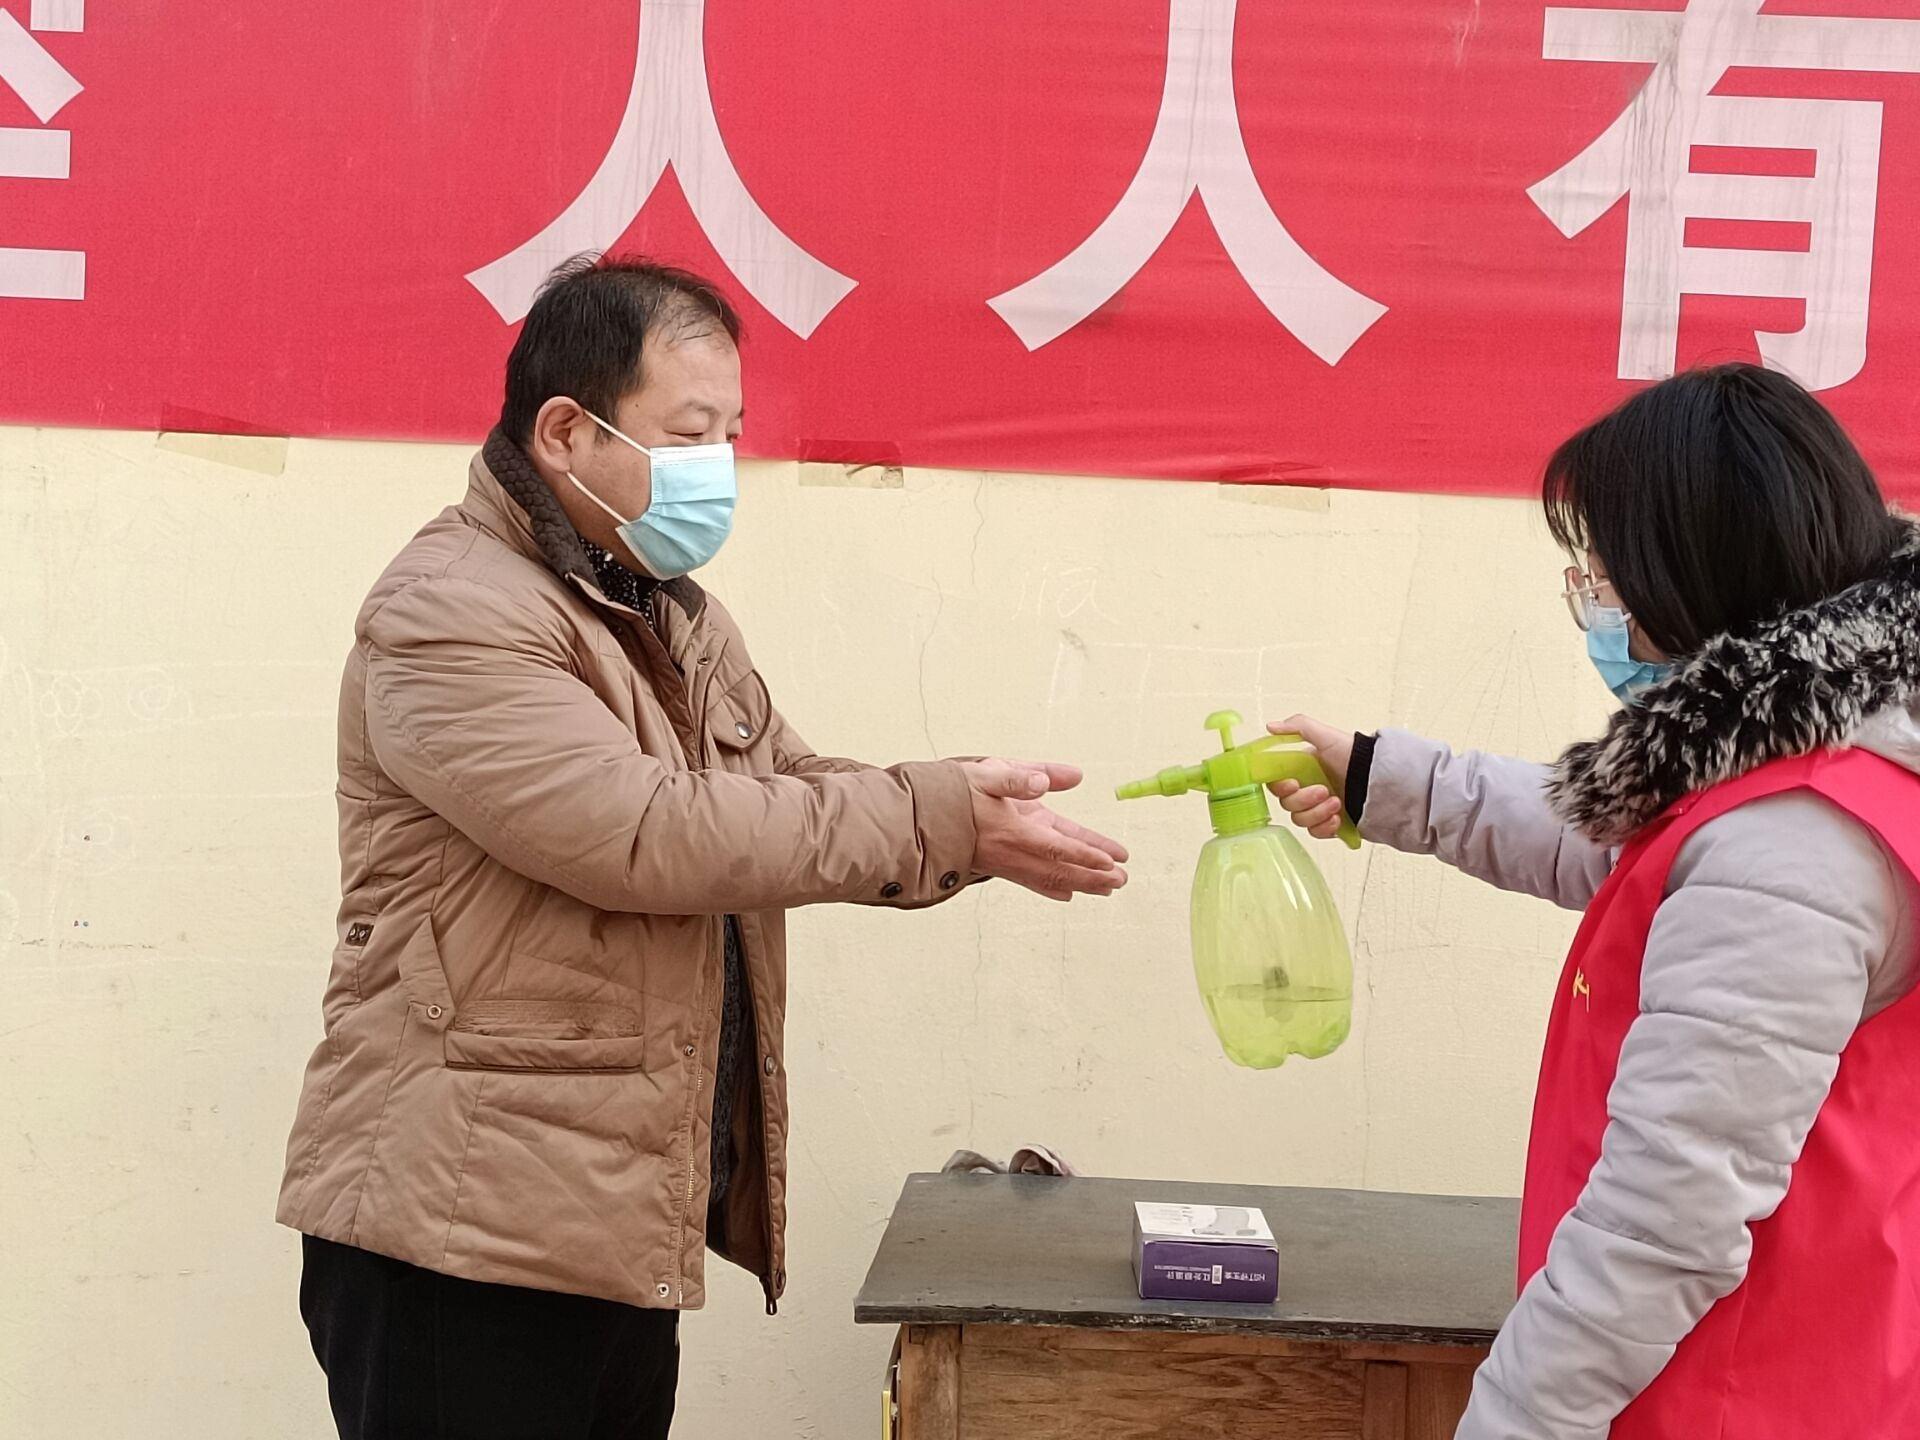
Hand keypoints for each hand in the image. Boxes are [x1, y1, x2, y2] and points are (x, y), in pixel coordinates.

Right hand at [961, 759, 1129, 901]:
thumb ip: (1023, 776)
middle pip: (1059, 871)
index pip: (1057, 847)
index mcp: (1012, 831)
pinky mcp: (1002, 865)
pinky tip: (1069, 895)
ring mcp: (1007, 863)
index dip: (1085, 855)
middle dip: (1093, 876)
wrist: (919, 820)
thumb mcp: (989, 773)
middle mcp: (1012, 853)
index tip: (1110, 861)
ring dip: (1081, 884)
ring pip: (1050, 879)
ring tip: (1109, 888)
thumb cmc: (955, 792)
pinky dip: (1054, 889)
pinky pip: (1033, 881)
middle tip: (1121, 880)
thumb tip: (1058, 778)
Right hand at [1265, 715, 1353, 842]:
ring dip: (1317, 813)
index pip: (1276, 785)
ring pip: (1300, 820)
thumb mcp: (1326, 736)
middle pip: (1287, 805)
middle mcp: (1305, 790)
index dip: (1281, 787)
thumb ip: (1298, 727)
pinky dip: (1324, 827)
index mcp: (1300, 770)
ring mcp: (1316, 808)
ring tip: (1337, 802)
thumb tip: (1271, 726)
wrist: (1378, 778)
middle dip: (1305, 800)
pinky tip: (1337, 818)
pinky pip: (1315, 832)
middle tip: (1324, 790)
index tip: (1293, 784)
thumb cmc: (1354, 756)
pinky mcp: (1328, 824)